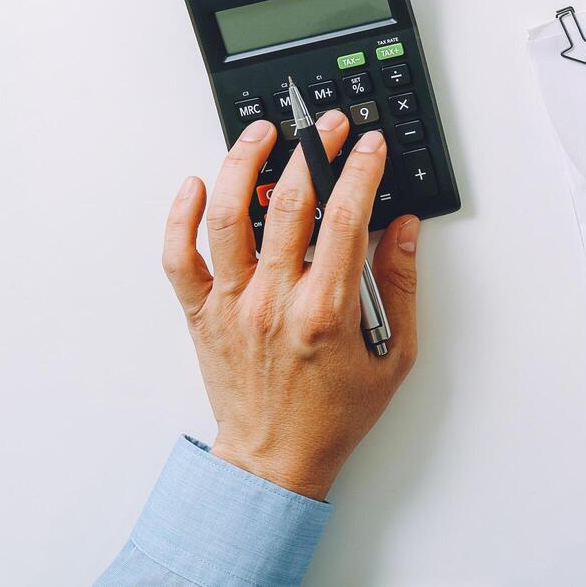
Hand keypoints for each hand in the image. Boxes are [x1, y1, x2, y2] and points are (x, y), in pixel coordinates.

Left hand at [161, 113, 420, 499]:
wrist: (275, 461)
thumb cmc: (333, 414)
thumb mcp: (394, 355)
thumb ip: (401, 285)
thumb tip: (405, 228)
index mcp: (326, 311)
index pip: (346, 218)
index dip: (361, 170)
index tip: (370, 145)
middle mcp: (274, 301)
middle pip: (289, 204)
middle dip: (313, 150)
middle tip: (328, 125)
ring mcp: (232, 305)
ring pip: (228, 217)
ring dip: (243, 164)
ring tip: (261, 132)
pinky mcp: (201, 314)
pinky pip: (180, 258)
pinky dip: (180, 217)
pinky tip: (194, 185)